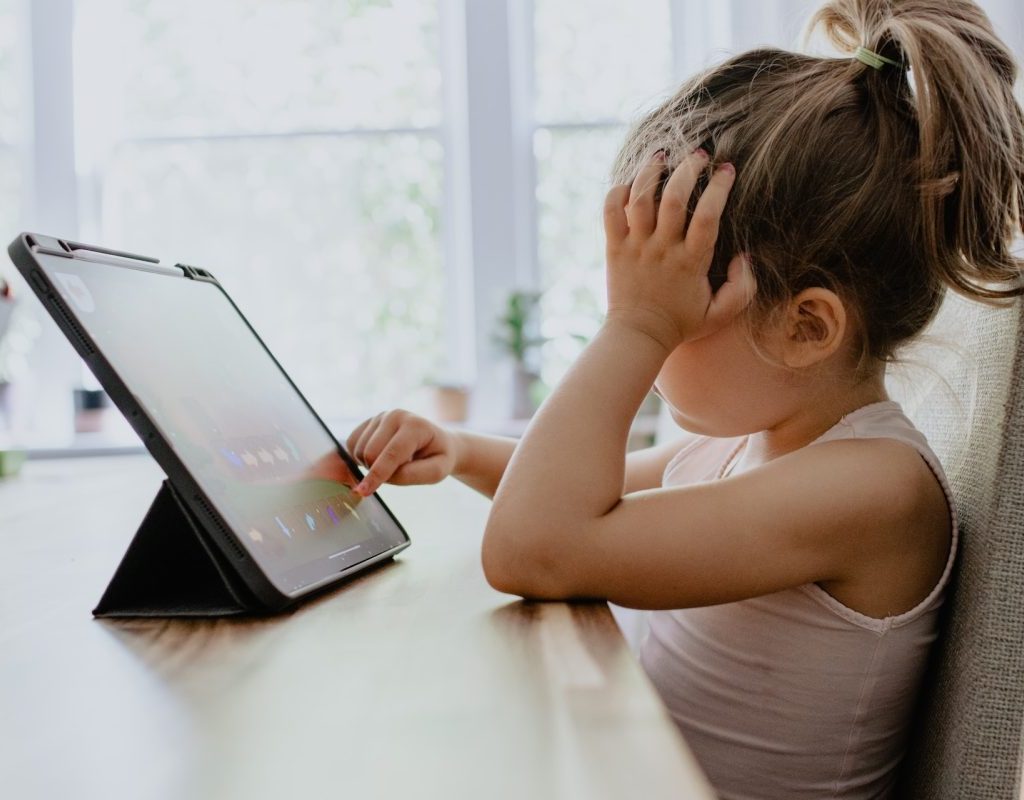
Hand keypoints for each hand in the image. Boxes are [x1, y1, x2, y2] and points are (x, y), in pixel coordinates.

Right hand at [345, 409, 458, 495]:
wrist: (436, 442)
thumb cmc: (437, 458)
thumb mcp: (436, 472)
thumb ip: (412, 475)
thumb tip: (383, 477)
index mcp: (415, 426)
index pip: (392, 454)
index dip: (377, 475)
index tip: (363, 492)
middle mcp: (395, 416)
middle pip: (370, 452)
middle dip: (376, 471)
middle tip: (395, 473)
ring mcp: (380, 416)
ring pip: (358, 450)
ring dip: (369, 465)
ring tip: (392, 463)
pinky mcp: (369, 422)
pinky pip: (351, 444)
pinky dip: (360, 458)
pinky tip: (378, 458)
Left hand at [602, 148, 754, 350]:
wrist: (638, 336)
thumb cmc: (682, 323)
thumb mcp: (721, 313)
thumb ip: (742, 288)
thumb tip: (745, 257)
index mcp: (691, 262)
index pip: (708, 216)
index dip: (719, 188)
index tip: (727, 170)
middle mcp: (662, 250)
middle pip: (673, 198)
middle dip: (688, 169)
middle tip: (699, 155)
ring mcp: (636, 247)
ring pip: (640, 199)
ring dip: (651, 172)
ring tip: (662, 157)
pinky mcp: (614, 248)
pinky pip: (610, 212)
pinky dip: (616, 192)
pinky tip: (629, 184)